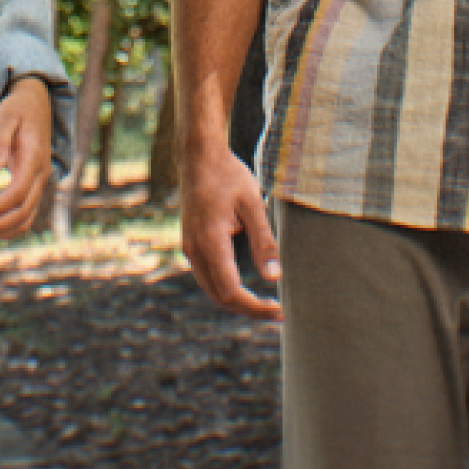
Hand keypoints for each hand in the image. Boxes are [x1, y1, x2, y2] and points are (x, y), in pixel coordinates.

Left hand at [0, 76, 53, 238]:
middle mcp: (42, 175)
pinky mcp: (33, 186)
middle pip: (23, 213)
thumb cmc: (16, 109)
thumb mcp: (5, 116)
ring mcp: (39, 183)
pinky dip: (8, 226)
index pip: (18, 193)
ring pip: (26, 219)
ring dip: (1, 230)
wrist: (35, 103)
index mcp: (35, 158)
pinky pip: (25, 214)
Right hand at [179, 143, 281, 319]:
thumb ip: (263, 241)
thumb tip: (274, 277)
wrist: (198, 156)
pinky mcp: (190, 243)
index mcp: (210, 241)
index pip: (230, 291)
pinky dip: (225, 288)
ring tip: (265, 304)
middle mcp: (194, 248)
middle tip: (278, 312)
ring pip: (211, 288)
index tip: (279, 310)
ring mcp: (189, 246)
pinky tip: (245, 286)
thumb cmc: (228, 175)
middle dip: (248, 309)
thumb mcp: (253, 204)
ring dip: (236, 301)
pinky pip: (206, 276)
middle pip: (219, 296)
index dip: (254, 307)